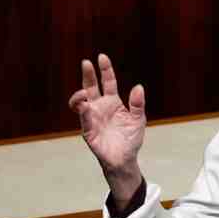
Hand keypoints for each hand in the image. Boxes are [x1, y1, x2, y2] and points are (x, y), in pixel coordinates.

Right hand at [69, 54, 144, 200]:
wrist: (125, 160)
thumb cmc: (130, 139)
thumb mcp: (138, 119)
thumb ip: (138, 104)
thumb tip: (138, 87)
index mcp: (113, 103)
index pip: (108, 82)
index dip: (105, 70)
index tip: (101, 57)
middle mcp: (100, 107)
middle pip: (91, 87)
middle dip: (88, 75)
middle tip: (86, 63)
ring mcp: (93, 118)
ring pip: (81, 101)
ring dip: (80, 94)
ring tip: (84, 93)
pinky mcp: (88, 130)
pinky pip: (83, 118)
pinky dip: (82, 110)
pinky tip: (85, 105)